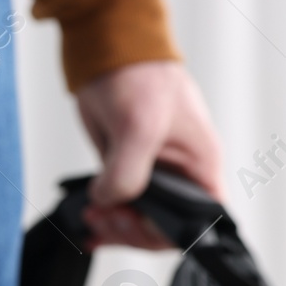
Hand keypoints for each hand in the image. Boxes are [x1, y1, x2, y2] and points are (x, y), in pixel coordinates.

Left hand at [75, 60, 223, 249]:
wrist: (108, 52)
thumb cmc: (139, 75)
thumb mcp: (138, 125)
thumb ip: (129, 171)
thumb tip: (110, 201)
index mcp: (199, 164)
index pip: (199, 220)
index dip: (166, 233)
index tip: (134, 223)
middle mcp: (179, 172)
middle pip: (164, 227)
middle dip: (132, 231)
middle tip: (104, 218)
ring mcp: (151, 172)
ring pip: (138, 219)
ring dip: (113, 226)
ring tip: (91, 216)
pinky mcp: (124, 168)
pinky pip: (117, 204)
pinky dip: (103, 216)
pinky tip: (87, 219)